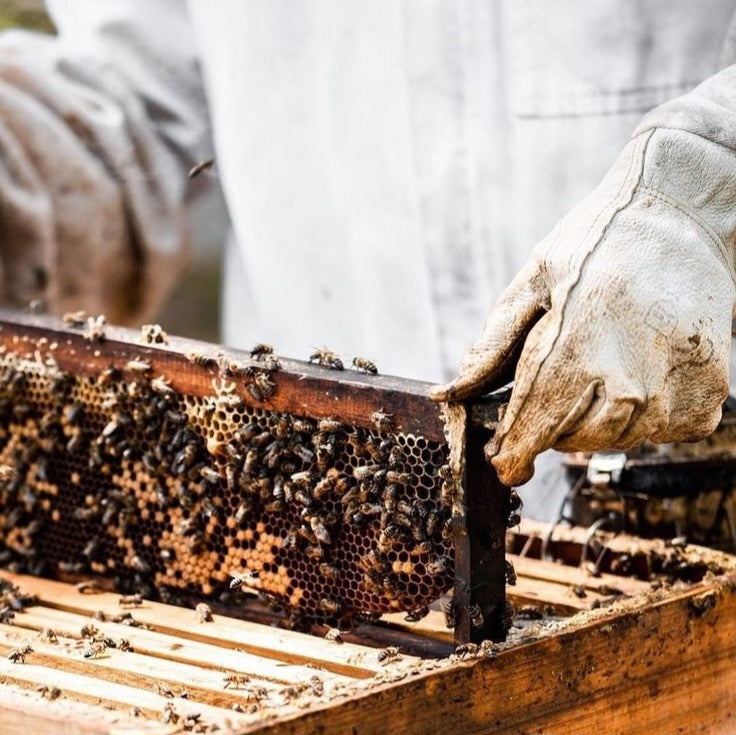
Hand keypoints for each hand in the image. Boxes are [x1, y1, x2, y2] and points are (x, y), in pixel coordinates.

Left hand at [432, 127, 735, 485]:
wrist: (680, 215)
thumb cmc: (595, 245)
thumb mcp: (532, 282)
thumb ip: (491, 346)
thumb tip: (448, 395)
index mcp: (582, 333)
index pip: (539, 417)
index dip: (516, 449)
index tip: (503, 463)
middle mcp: (634, 365)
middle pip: (575, 437)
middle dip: (549, 432)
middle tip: (545, 406)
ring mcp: (678, 379)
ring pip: (619, 440)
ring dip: (592, 425)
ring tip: (592, 379)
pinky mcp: (711, 386)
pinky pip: (664, 433)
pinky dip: (640, 419)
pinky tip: (633, 378)